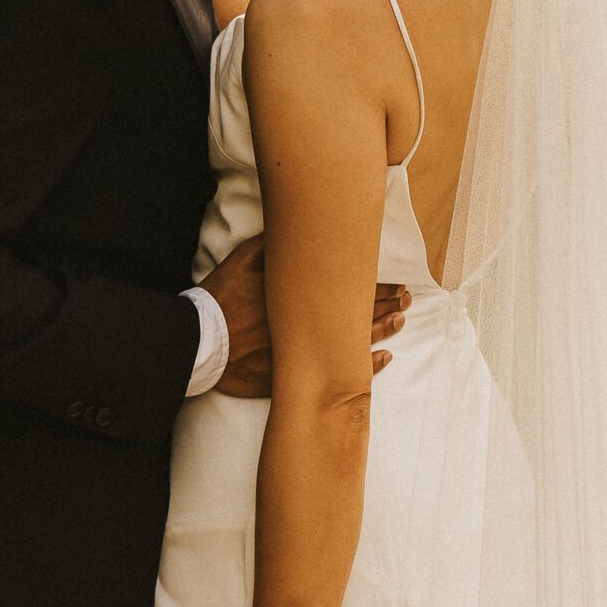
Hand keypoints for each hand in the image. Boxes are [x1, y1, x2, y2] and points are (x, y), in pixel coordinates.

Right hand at [200, 238, 408, 402]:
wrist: (199, 342)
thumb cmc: (219, 300)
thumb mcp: (241, 261)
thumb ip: (268, 247)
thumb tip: (292, 231)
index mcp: (300, 295)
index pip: (348, 288)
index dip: (375, 286)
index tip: (396, 282)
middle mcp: (308, 324)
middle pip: (356, 312)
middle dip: (385, 304)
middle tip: (407, 299)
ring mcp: (304, 352)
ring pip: (354, 341)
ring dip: (381, 330)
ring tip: (401, 321)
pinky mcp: (298, 375)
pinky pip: (340, 374)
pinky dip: (365, 367)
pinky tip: (385, 359)